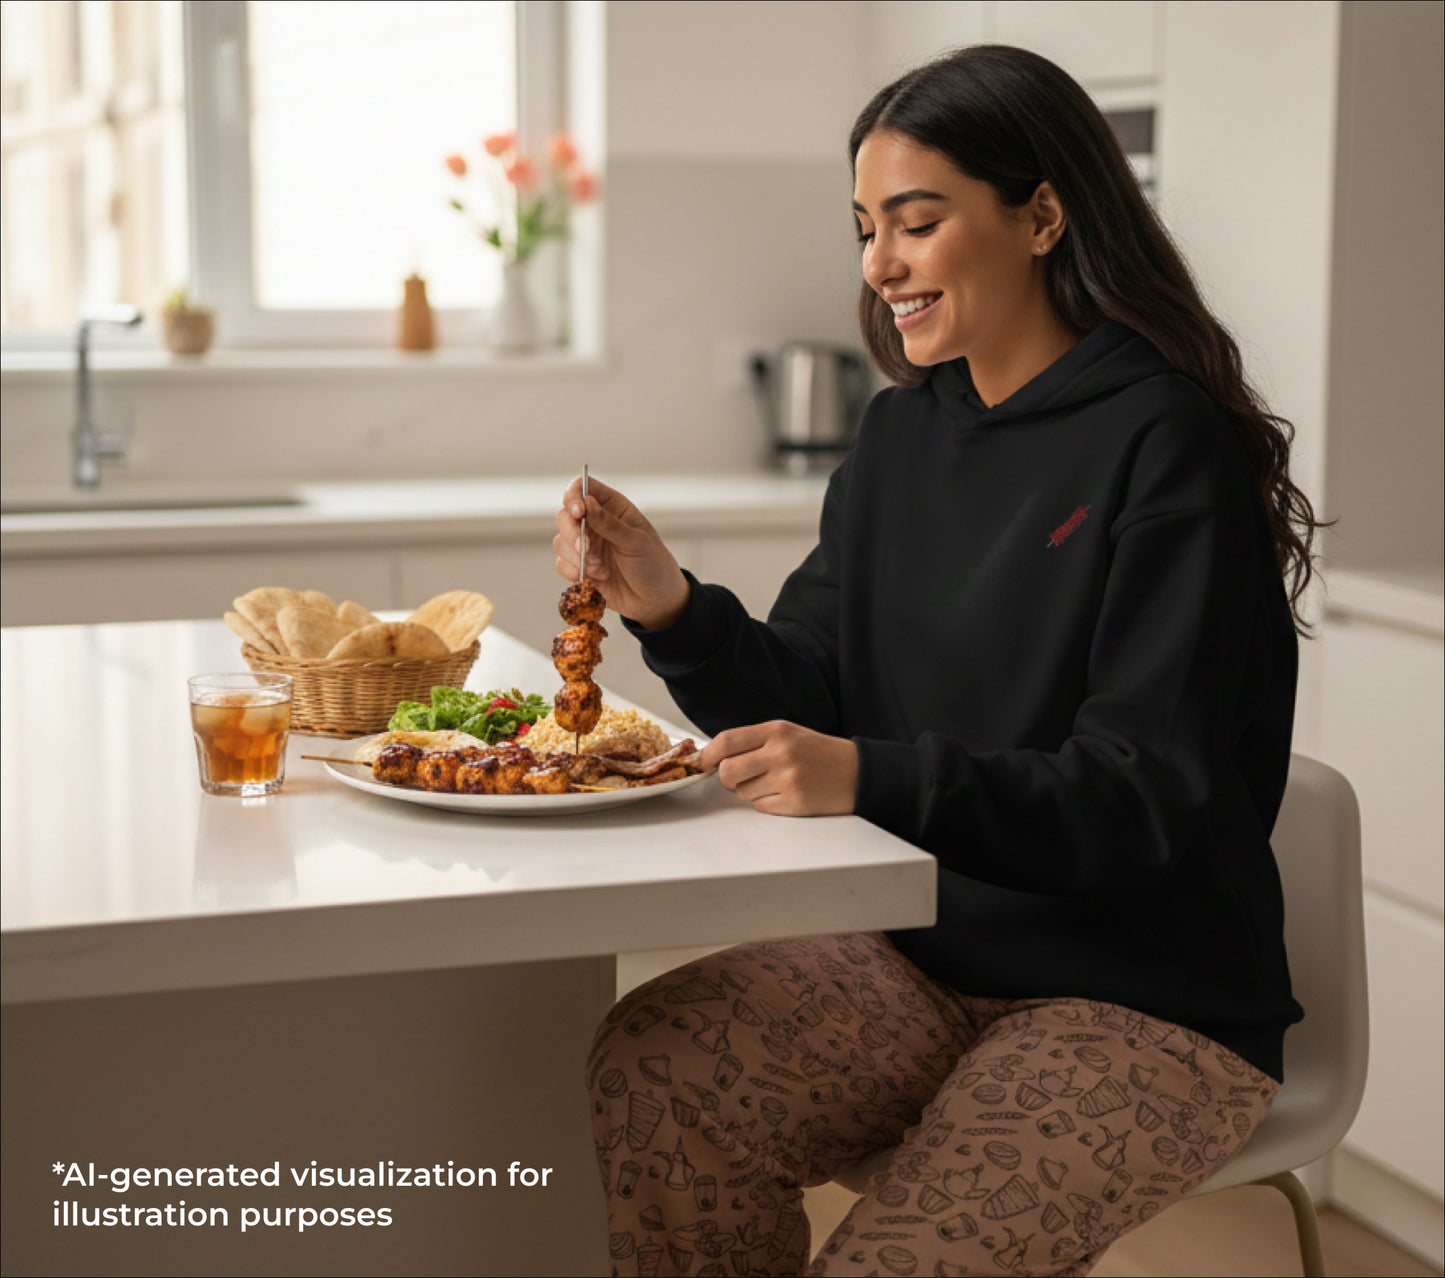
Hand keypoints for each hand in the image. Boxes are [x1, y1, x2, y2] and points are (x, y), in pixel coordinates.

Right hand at [554, 476, 689, 627]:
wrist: (655, 600)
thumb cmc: (654, 565)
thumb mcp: (637, 542)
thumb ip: (610, 524)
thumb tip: (587, 502)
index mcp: (613, 507)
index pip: (583, 487)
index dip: (574, 495)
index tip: (578, 512)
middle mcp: (595, 522)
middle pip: (565, 514)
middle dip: (571, 532)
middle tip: (584, 549)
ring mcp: (586, 544)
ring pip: (560, 541)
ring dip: (576, 556)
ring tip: (600, 569)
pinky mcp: (580, 567)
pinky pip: (562, 564)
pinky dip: (575, 572)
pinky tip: (596, 579)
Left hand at [700, 721, 857, 816]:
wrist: (857, 772)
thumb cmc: (818, 753)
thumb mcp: (788, 733)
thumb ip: (753, 741)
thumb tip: (715, 756)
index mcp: (777, 730)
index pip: (727, 741)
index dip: (709, 755)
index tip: (705, 762)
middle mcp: (781, 753)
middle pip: (728, 771)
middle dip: (727, 778)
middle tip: (739, 777)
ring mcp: (788, 779)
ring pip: (743, 792)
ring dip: (750, 791)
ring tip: (774, 782)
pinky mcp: (795, 802)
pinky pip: (760, 807)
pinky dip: (766, 803)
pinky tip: (785, 793)